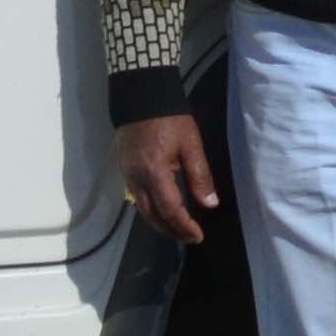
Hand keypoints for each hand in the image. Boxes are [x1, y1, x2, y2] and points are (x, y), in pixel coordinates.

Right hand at [117, 110, 218, 243]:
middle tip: (189, 238)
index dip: (184, 226)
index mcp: (154, 172)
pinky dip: (152, 210)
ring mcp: (128, 176)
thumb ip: (200, 176)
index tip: (198, 236)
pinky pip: (138, 199)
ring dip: (160, 223)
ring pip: (143, 210)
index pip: (170, 209)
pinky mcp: (125, 170)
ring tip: (178, 230)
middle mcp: (137, 179)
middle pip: (153, 216)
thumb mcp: (190, 144)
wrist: (142, 97)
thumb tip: (210, 204)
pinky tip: (163, 211)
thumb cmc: (170, 119)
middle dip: (171, 231)